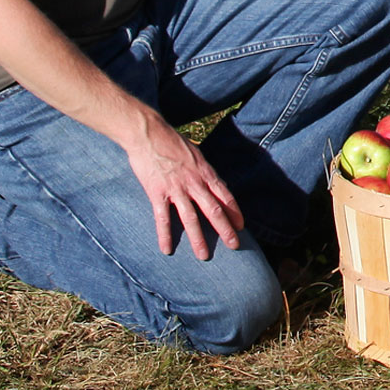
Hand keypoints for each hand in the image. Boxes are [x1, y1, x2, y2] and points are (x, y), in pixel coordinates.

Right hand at [125, 118, 242, 259]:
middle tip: (234, 245)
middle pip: (214, 210)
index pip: (225, 196)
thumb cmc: (172, 142)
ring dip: (198, 239)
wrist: (148, 133)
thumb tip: (213, 183)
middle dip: (225, 229)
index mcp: (205, 172)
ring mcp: (176, 189)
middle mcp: (194, 183)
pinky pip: (163, 218)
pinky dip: (165, 235)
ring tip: (204, 256)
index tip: (240, 226)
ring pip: (191, 218)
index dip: (234, 212)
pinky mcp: (157, 193)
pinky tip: (167, 250)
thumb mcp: (196, 153)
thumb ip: (203, 171)